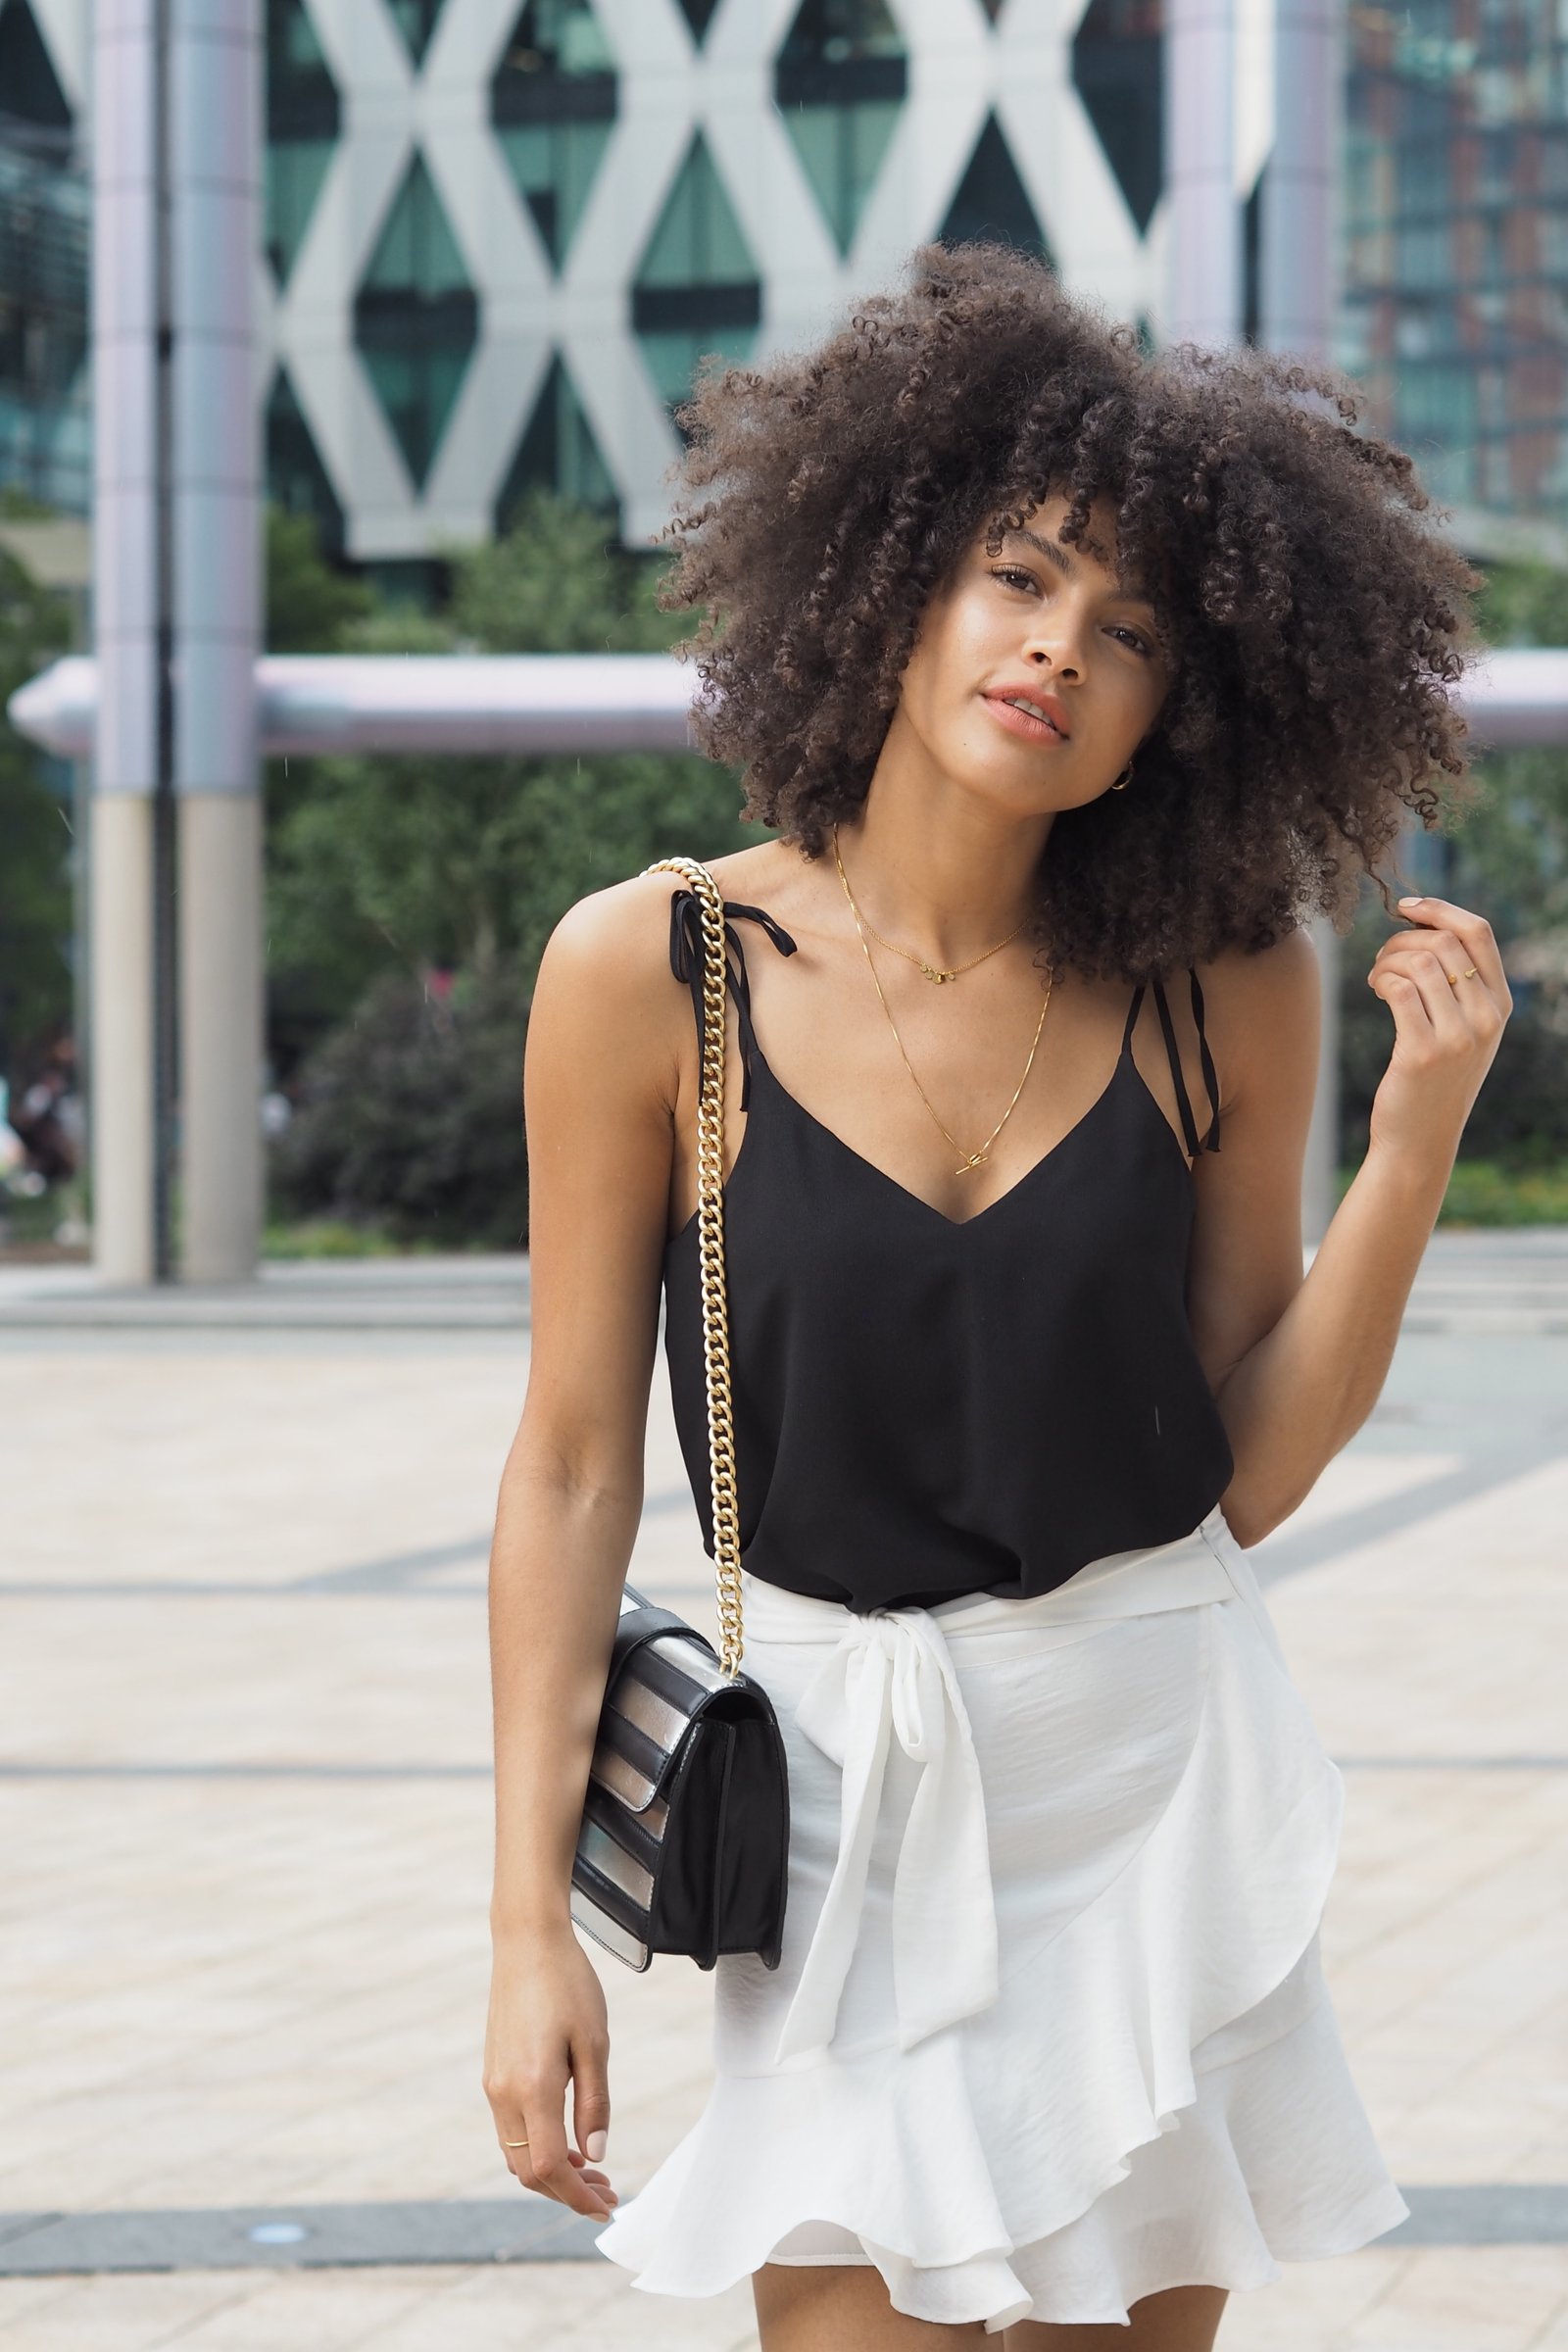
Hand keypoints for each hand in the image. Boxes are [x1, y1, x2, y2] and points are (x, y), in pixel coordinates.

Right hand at [483, 1924, 617, 2219]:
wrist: (527, 1942)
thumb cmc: (568, 1985)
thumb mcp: (595, 2042)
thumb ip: (594, 2102)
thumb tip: (595, 2154)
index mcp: (532, 2087)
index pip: (548, 2168)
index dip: (576, 2196)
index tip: (606, 2206)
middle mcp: (504, 2093)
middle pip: (528, 2171)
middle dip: (567, 2191)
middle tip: (608, 2192)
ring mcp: (493, 2084)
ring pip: (516, 2153)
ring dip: (551, 2172)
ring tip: (592, 2170)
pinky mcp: (493, 2073)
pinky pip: (511, 2129)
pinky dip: (537, 2147)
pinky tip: (567, 2139)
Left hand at [1365, 895, 1511, 1165]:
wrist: (1420, 1139)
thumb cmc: (1432, 1079)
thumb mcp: (1461, 1031)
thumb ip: (1458, 986)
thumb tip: (1425, 926)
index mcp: (1500, 1005)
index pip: (1479, 933)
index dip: (1440, 909)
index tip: (1407, 907)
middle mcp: (1488, 1018)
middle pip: (1443, 942)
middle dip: (1402, 940)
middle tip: (1382, 960)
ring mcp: (1459, 1036)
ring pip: (1419, 962)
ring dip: (1387, 960)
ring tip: (1376, 978)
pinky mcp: (1424, 1052)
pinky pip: (1399, 989)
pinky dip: (1380, 980)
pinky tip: (1375, 989)